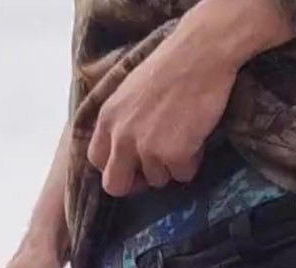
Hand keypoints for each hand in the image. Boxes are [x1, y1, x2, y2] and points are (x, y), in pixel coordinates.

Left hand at [86, 25, 240, 196]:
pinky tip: (196, 137)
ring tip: (183, 138)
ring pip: (157, 180)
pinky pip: (183, 175)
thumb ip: (120, 121)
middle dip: (134, 183)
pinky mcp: (175, 155)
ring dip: (170, 167)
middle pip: (115, 185)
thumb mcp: (127, 92)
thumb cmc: (169, 65)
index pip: (96, 160)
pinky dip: (192, 162)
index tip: (131, 163)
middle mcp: (122, 138)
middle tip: (154, 170)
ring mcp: (147, 148)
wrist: (199, 54)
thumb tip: (124, 148)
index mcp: (107, 119)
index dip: (114, 166)